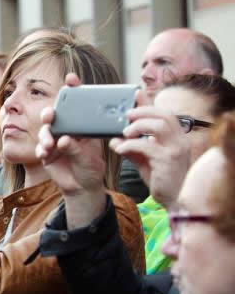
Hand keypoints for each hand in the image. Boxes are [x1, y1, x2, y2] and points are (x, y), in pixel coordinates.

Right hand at [37, 73, 106, 227]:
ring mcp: (56, 139)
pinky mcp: (47, 152)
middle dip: (49, 113)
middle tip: (49, 116)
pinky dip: (41, 149)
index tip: (71, 79)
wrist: (82, 187)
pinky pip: (41, 146)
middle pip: (56, 113)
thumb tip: (64, 140)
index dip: (74, 88)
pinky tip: (44, 154)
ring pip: (45, 130)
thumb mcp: (90, 158)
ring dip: (44, 135)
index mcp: (82, 124)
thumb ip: (77, 149)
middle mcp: (68, 128)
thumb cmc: (91, 168)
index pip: (79, 103)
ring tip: (49, 144)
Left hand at [109, 91, 191, 208]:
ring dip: (139, 125)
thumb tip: (114, 139)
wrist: (174, 199)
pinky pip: (148, 146)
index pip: (164, 114)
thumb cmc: (161, 178)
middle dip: (143, 111)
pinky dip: (132, 144)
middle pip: (164, 115)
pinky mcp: (168, 161)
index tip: (135, 94)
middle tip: (126, 116)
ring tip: (125, 133)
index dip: (149, 104)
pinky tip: (121, 149)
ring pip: (160, 126)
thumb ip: (132, 148)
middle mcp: (180, 140)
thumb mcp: (145, 159)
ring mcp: (176, 149)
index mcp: (176, 136)